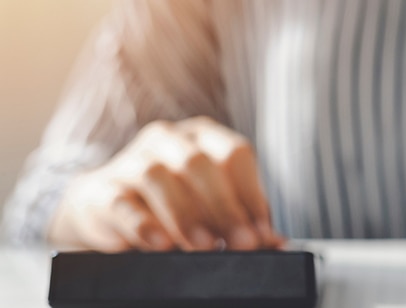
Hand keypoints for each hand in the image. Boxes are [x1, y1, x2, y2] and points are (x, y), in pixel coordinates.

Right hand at [49, 116, 282, 251]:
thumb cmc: (174, 202)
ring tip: (206, 246)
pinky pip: (120, 202)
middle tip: (242, 244)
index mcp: (202, 136)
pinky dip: (142, 223)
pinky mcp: (101, 189)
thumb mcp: (212, 205)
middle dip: (225, 207)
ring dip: (186, 215)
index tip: (262, 232)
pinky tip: (161, 244)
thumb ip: (244, 219)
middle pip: (199, 163)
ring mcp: (131, 159)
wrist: (107, 205)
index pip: (234, 154)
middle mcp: (168, 139)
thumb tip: (278, 243)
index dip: (252, 194)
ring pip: (158, 177)